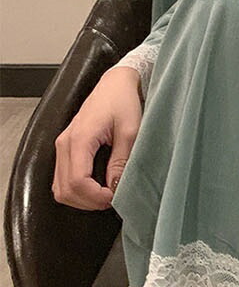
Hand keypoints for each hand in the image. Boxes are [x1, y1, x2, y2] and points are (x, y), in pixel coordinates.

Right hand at [52, 66, 142, 210]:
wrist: (115, 83)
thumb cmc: (122, 101)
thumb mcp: (130, 130)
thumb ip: (121, 161)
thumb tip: (115, 187)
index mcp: (80, 138)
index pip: (77, 181)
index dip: (95, 197)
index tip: (113, 197)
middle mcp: (65, 143)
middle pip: (64, 189)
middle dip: (88, 202)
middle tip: (111, 199)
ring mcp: (62, 146)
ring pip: (59, 188)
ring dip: (80, 199)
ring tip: (103, 195)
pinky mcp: (64, 148)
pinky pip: (61, 179)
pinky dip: (74, 190)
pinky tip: (94, 188)